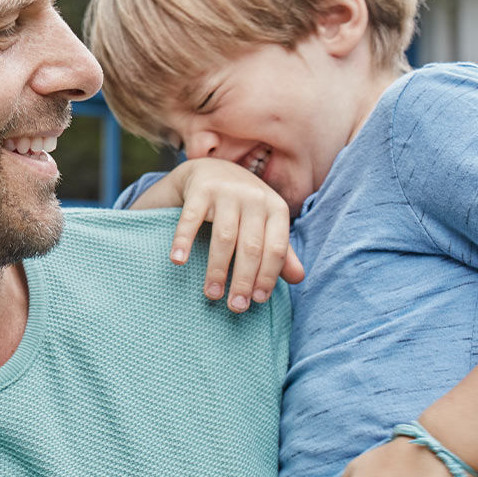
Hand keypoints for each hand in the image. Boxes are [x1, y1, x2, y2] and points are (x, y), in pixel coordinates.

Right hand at [164, 159, 303, 310]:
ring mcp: (227, 191)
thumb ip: (281, 252)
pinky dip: (183, 241)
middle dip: (243, 280)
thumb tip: (299, 279)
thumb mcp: (266, 224)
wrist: (213, 169)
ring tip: (212, 294)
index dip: (268, 277)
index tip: (257, 301)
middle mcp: (254, 197)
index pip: (276, 248)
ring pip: (224, 237)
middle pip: (251, 247)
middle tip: (235, 307)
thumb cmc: (244, 207)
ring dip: (218, 269)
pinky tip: (178, 262)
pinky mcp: (200, 189)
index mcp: (276, 208)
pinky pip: (191, 219)